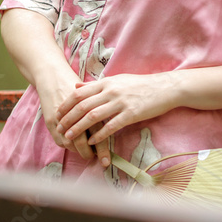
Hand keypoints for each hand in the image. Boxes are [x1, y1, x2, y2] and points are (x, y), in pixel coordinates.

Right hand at [35, 68, 97, 161]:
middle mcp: (75, 114)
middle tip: (97, 162)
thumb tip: (113, 128)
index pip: (98, 132)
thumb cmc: (76, 87)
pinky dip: (68, 146)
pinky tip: (74, 147)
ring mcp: (62, 119)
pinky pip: (61, 141)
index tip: (106, 162)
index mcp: (91, 106)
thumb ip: (101, 110)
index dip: (102, 149)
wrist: (54, 78)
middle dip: (89, 154)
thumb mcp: (91, 95)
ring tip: (87, 154)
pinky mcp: (51, 122)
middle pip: (82, 141)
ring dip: (79, 151)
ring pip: (71, 143)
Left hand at [54, 72, 179, 167]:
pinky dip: (99, 135)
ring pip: (93, 116)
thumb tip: (75, 86)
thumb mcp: (117, 80)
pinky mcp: (131, 114)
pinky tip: (92, 142)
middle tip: (59, 128)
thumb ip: (95, 85)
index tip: (57, 114)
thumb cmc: (140, 85)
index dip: (66, 104)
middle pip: (83, 105)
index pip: (79, 93)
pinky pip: (111, 126)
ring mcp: (121, 102)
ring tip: (69, 137)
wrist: (165, 88)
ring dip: (79, 128)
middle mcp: (111, 91)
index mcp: (106, 82)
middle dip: (68, 118)